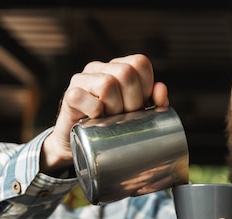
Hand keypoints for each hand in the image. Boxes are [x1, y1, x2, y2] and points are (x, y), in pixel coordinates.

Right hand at [41, 54, 168, 174]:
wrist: (80, 144)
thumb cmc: (112, 126)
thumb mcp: (138, 114)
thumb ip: (155, 103)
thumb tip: (161, 88)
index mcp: (117, 67)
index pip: (140, 62)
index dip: (146, 86)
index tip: (142, 106)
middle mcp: (99, 68)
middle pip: (126, 72)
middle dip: (132, 100)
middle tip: (127, 117)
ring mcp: (82, 79)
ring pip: (107, 84)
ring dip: (114, 107)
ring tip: (111, 120)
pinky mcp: (69, 95)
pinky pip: (83, 97)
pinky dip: (94, 111)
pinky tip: (96, 120)